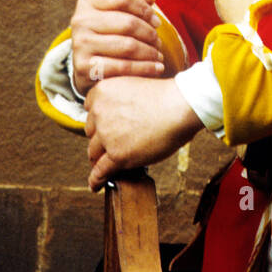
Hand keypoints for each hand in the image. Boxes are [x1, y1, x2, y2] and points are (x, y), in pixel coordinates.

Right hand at [70, 0, 164, 92]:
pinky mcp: (84, 68)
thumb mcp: (125, 7)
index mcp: (88, 1)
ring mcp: (80, 45)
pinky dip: (145, 68)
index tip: (156, 22)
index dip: (145, 9)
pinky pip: (123, 67)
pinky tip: (155, 67)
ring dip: (150, 52)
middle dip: (150, 34)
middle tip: (158, 42)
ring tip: (158, 55)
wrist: (91, 65)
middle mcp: (80, 21)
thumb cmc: (113, 31)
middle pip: (129, 23)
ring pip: (128, 46)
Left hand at [84, 76, 203, 190]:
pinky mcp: (117, 155)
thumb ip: (120, 99)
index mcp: (102, 92)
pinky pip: (100, 171)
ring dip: (99, 159)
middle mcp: (99, 112)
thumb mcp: (133, 86)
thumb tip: (119, 118)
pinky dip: (96, 180)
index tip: (105, 127)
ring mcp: (107, 135)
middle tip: (112, 145)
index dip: (99, 120)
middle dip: (101, 138)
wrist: (181, 106)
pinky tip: (95, 185)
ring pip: (94, 152)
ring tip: (102, 167)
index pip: (90, 110)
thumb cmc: (166, 96)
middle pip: (91, 132)